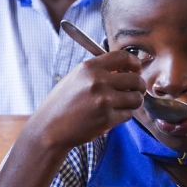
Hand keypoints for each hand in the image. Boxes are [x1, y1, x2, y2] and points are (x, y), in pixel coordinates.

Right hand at [28, 50, 144, 152]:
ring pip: (136, 99)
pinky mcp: (106, 119)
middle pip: (135, 80)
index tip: (136, 70)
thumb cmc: (61, 105)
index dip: (135, 63)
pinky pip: (128, 114)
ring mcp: (103, 101)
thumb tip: (124, 70)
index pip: (122, 57)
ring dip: (133, 102)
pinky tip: (112, 116)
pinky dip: (124, 115)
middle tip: (134, 92)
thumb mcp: (75, 79)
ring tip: (123, 105)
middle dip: (138, 87)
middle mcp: (97, 82)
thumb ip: (98, 72)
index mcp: (89, 68)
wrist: (49, 129)